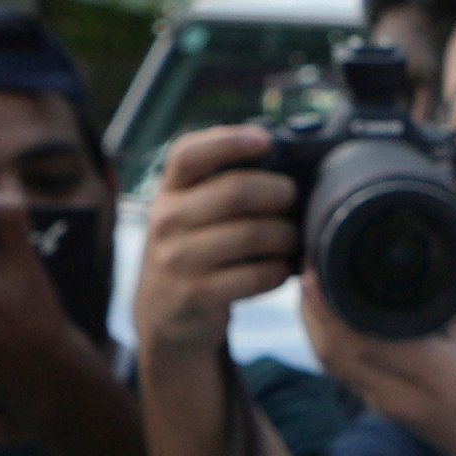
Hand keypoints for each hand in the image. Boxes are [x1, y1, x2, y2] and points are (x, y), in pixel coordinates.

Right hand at [130, 126, 295, 366]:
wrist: (162, 313)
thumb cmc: (191, 248)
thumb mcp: (187, 209)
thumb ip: (217, 180)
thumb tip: (277, 149)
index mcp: (168, 190)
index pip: (189, 154)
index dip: (229, 141)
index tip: (265, 142)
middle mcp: (167, 220)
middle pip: (235, 192)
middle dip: (278, 192)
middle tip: (293, 199)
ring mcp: (179, 259)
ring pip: (252, 234)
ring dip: (285, 235)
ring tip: (291, 238)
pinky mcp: (198, 294)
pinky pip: (256, 275)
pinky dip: (278, 270)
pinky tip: (279, 268)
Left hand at [302, 273, 455, 455]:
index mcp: (431, 372)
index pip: (361, 338)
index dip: (331, 303)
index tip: (324, 262)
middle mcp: (401, 395)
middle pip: (335, 353)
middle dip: (313, 310)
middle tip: (308, 266)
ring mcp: (388, 407)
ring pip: (332, 366)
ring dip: (314, 326)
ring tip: (310, 285)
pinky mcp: (383, 409)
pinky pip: (342, 374)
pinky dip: (327, 344)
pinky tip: (324, 317)